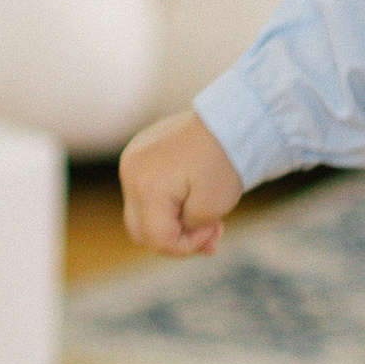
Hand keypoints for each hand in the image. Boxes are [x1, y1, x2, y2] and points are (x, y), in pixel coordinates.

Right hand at [119, 110, 244, 256]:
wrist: (233, 117)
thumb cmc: (225, 160)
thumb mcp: (213, 207)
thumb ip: (190, 232)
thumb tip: (181, 238)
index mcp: (148, 188)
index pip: (156, 240)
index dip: (185, 246)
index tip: (214, 230)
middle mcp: (131, 172)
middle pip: (141, 230)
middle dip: (176, 238)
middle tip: (210, 231)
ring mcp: (132, 158)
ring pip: (142, 211)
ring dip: (171, 220)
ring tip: (205, 216)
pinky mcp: (139, 150)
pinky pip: (144, 189)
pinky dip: (166, 199)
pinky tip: (192, 195)